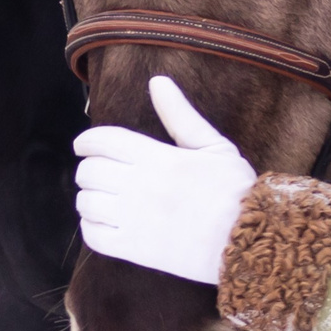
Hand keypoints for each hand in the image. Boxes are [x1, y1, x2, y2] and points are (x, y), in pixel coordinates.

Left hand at [74, 75, 259, 283]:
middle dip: (87, 169)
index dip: (87, 141)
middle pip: (90, 171)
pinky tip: (101, 222)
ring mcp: (135, 219)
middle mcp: (140, 186)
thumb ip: (180, 115)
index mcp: (158, 158)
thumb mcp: (213, 145)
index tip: (82, 145)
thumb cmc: (235, 190)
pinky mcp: (135, 249)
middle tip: (95, 172)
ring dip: (87, 197)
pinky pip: (94, 236)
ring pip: (87, 203)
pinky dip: (90, 227)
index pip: (104, 141)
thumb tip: (158, 82)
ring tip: (99, 197)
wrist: (248, 239)